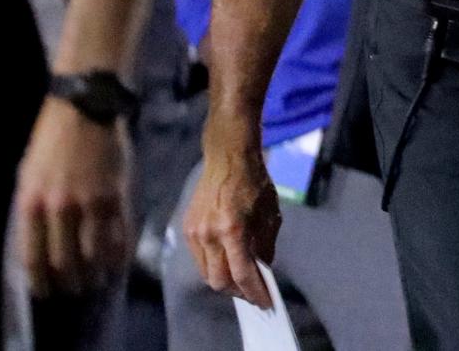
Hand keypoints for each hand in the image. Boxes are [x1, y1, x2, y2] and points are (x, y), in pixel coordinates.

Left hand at [16, 97, 132, 296]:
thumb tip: (38, 244)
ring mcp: (90, 203)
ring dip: (96, 272)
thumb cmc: (51, 140)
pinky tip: (118, 261)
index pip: (34, 258)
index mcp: (31, 204)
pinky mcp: (116, 194)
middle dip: (71, 281)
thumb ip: (33, 210)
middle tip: (76, 288)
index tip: (47, 292)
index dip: (41, 282)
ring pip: (93, 253)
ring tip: (98, 279)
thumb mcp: (28, 175)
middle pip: (65, 261)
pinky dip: (119, 253)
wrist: (85, 107)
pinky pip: (119, 233)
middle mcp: (59, 209)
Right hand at [183, 137, 279, 308]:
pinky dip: (214, 264)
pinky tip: (227, 259)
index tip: (265, 302)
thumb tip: (262, 270)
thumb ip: (265, 245)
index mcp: (233, 228)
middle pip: (220, 281)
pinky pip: (200, 259)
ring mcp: (196, 232)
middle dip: (238, 291)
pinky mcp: (188, 228)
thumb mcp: (270, 213)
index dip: (255, 292)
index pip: (242, 274)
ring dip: (225, 280)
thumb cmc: (253, 181)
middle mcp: (210, 233)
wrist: (228, 156)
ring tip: (241, 278)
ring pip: (208, 273)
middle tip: (252, 291)